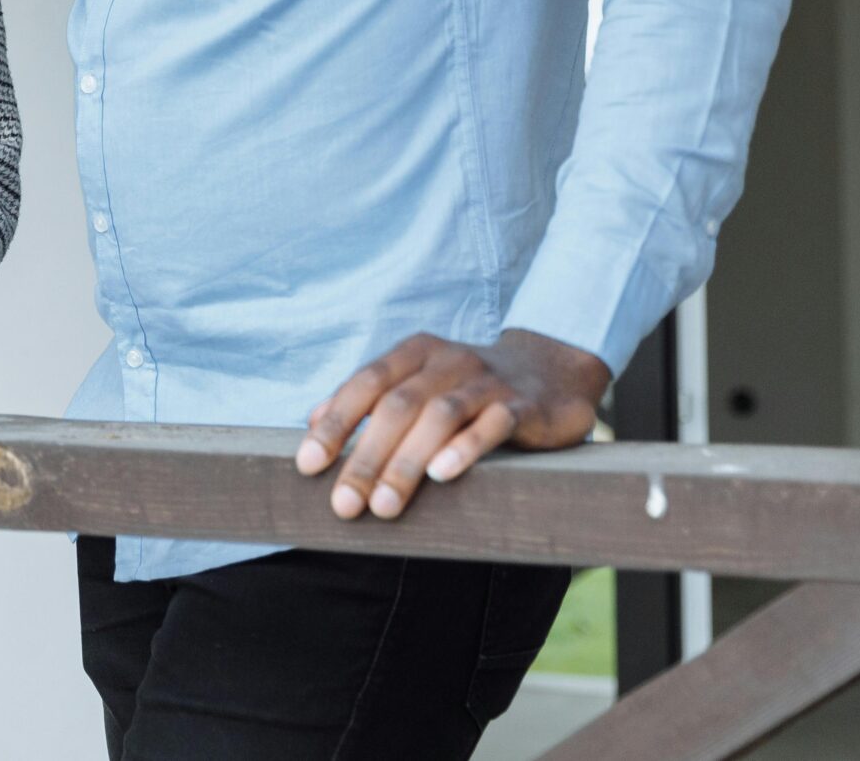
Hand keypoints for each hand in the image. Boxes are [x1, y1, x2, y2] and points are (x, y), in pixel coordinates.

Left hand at [296, 328, 608, 520]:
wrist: (552, 370)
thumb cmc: (468, 387)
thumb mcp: (418, 382)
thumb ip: (369, 400)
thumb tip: (310, 420)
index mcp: (413, 354)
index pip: (364, 385)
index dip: (334, 424)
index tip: (307, 466)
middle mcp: (446, 361)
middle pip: (396, 408)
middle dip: (365, 458)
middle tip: (344, 505)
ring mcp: (486, 380)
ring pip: (439, 416)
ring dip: (406, 463)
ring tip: (384, 506)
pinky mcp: (523, 405)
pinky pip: (492, 422)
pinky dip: (465, 447)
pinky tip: (443, 474)